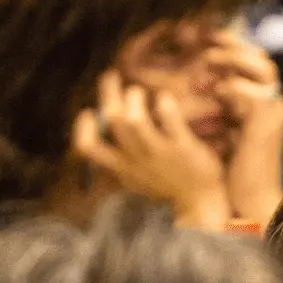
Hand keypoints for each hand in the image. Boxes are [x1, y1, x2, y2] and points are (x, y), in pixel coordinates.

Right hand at [73, 70, 231, 230]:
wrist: (200, 206)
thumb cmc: (168, 187)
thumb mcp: (136, 178)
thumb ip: (120, 157)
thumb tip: (108, 129)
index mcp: (121, 167)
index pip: (88, 148)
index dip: (82, 127)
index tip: (89, 111)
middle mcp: (135, 160)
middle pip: (112, 122)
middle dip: (108, 94)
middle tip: (112, 76)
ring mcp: (158, 154)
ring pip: (134, 121)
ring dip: (133, 98)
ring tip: (138, 90)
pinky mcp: (182, 148)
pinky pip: (169, 120)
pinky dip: (164, 103)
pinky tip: (165, 98)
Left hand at [206, 33, 282, 225]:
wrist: (247, 200)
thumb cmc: (227, 170)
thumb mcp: (215, 128)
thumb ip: (208, 104)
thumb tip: (181, 83)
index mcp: (257, 100)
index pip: (249, 60)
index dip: (227, 45)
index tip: (198, 38)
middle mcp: (269, 101)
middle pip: (260, 56)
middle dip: (231, 44)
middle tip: (203, 41)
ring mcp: (272, 110)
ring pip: (264, 66)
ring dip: (234, 58)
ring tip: (207, 60)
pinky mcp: (268, 124)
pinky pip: (256, 93)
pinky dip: (234, 87)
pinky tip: (215, 90)